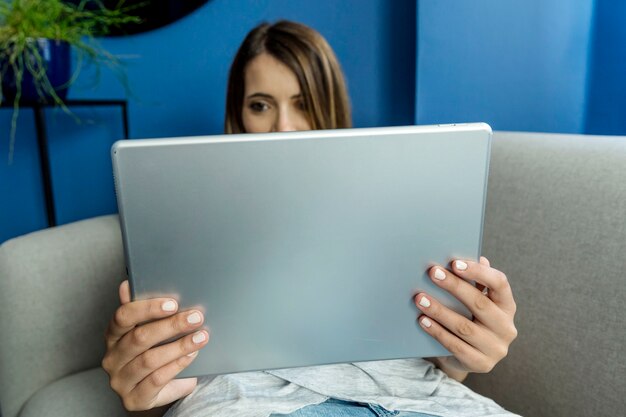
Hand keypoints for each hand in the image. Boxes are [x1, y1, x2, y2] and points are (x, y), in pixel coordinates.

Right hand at [102, 280, 209, 410]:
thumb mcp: (151, 328)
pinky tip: (192, 355)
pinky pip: (156, 380)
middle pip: (139, 338)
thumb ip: (144, 309)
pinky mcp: (133, 399)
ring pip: (149, 360)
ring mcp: (120, 380)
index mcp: (113, 335)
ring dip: (179, 346)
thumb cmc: (156, 350)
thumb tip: (127, 283)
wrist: (161, 387)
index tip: (173, 302)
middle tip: (196, 317)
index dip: (147, 308)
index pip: (122, 317)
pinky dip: (177, 366)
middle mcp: (112, 358)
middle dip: (171, 326)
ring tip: (201, 336)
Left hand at [415, 257, 516, 376]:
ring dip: (440, 310)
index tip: (454, 263)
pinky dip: (437, 331)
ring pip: (464, 326)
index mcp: (507, 306)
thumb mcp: (475, 301)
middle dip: (454, 286)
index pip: (500, 283)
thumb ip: (475, 281)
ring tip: (420, 298)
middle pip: (479, 303)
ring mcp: (496, 348)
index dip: (478, 272)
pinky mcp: (481, 363)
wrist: (468, 357)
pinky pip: (455, 346)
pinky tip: (422, 320)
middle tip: (432, 273)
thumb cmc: (470, 319)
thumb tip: (477, 257)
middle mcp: (506, 327)